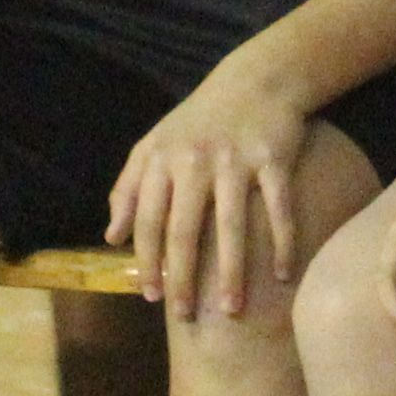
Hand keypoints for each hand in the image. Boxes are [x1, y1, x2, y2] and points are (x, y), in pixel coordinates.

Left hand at [111, 55, 318, 321]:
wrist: (256, 78)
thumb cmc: (199, 120)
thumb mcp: (154, 145)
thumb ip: (128, 188)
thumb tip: (112, 239)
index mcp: (163, 160)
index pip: (148, 220)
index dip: (148, 261)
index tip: (152, 297)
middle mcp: (196, 161)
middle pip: (185, 230)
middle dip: (184, 278)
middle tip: (185, 316)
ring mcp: (237, 160)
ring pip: (231, 225)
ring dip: (231, 272)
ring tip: (231, 310)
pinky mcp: (273, 158)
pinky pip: (278, 208)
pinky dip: (283, 242)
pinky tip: (282, 274)